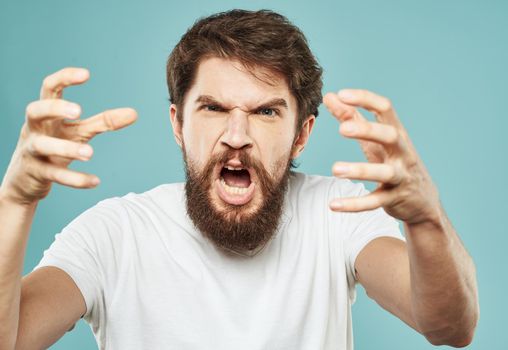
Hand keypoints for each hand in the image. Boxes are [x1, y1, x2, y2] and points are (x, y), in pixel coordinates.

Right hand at [0, 67, 137, 204]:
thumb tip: (134, 113)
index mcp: (46, 115)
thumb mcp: (78, 132)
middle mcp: (34, 129)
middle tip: (78, 111)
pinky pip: (54, 175)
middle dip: (55, 108)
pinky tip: (95, 181)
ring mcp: (32, 151)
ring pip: (43, 145)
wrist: (26, 180)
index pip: (49, 88)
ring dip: (66, 148)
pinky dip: (74, 178)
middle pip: (35, 111)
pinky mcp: (36, 173)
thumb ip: (103, 122)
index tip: (87, 74)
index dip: (64, 78)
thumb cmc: (55, 146)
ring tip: (90, 154)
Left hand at [323, 89, 440, 224]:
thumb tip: (330, 96)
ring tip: (335, 169)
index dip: (366, 99)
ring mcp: (401, 176)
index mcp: (396, 133)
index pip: (385, 109)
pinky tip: (333, 205)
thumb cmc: (393, 161)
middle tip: (343, 129)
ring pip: (384, 172)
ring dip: (360, 170)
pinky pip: (375, 201)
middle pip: (390, 136)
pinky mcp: (395, 199)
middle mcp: (402, 152)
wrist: (422, 201)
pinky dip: (355, 204)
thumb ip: (351, 117)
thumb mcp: (374, 139)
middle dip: (368, 130)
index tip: (342, 94)